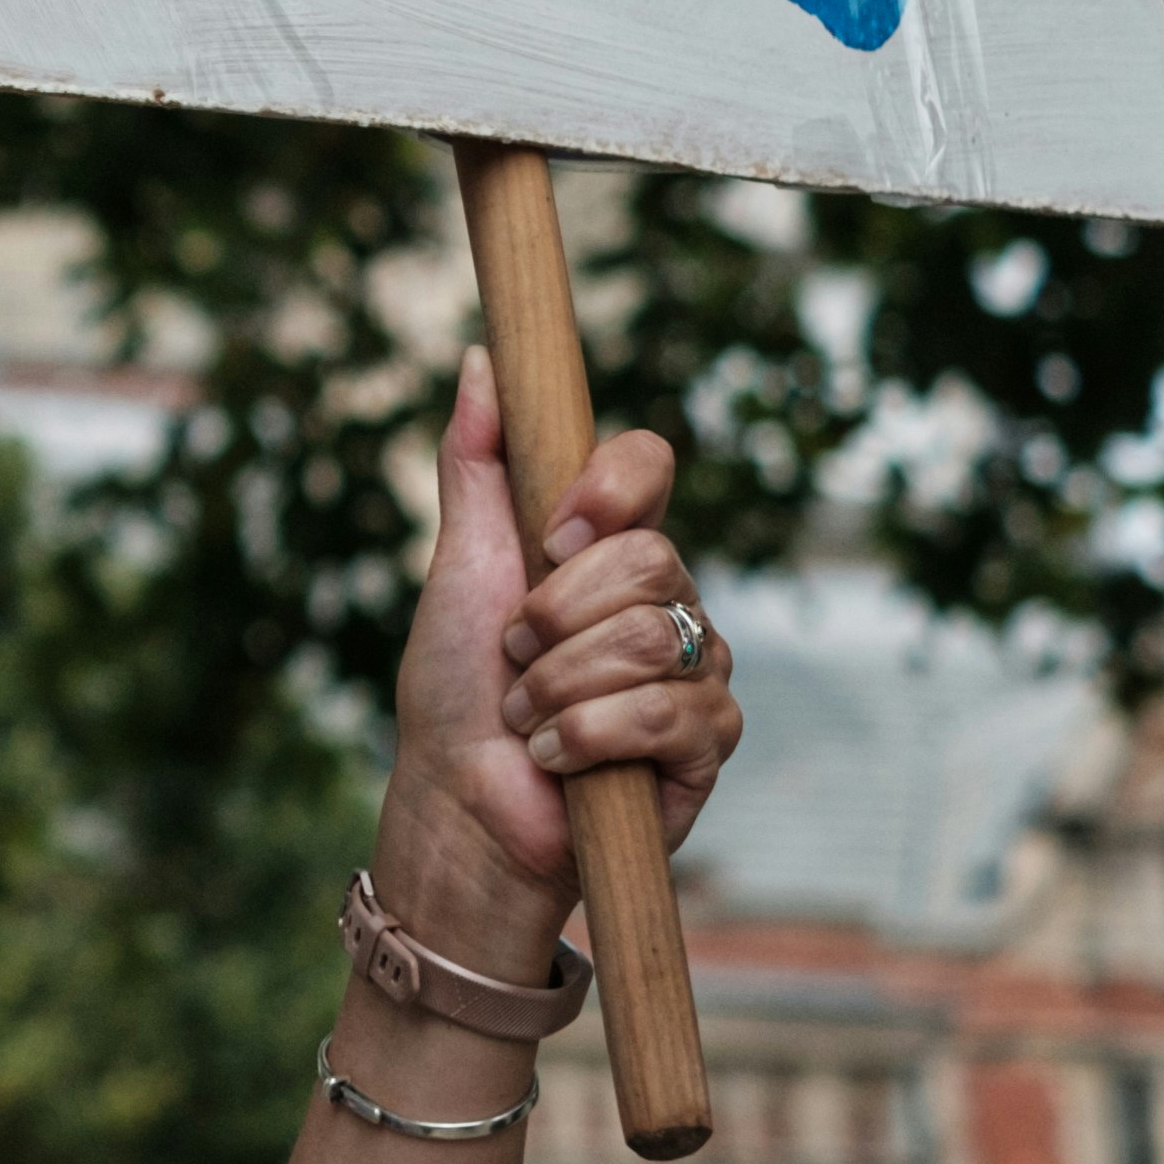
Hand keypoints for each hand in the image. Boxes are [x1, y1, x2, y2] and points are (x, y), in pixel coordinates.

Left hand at [379, 350, 738, 951]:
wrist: (460, 804)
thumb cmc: (455, 688)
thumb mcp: (458, 567)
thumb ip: (476, 464)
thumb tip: (482, 359)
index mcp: (608, 546)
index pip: (647, 464)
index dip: (606, 489)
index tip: (550, 534)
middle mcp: (665, 598)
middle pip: (651, 558)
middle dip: (554, 617)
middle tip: (516, 657)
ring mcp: (694, 669)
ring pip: (653, 637)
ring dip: (559, 685)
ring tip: (530, 715)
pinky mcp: (708, 743)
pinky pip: (668, 713)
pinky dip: (588, 736)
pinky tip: (558, 758)